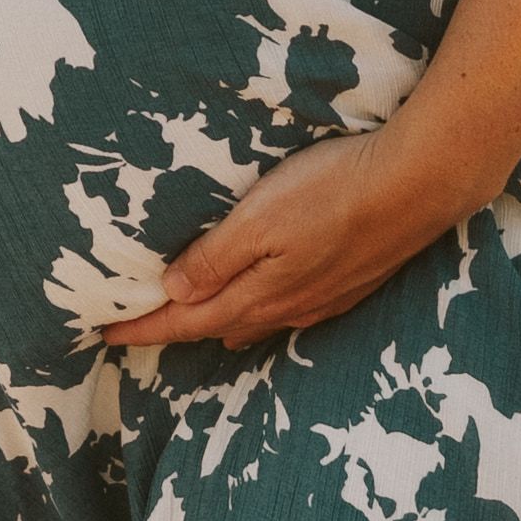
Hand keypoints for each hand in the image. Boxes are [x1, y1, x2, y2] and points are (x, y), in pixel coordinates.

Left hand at [88, 126, 490, 355]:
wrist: (419, 186)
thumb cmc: (333, 192)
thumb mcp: (259, 220)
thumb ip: (215, 259)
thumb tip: (172, 294)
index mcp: (258, 294)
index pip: (185, 320)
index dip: (142, 328)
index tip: (102, 334)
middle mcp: (287, 306)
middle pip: (217, 326)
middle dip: (175, 328)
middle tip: (137, 325)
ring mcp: (321, 298)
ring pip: (255, 321)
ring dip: (217, 321)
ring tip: (190, 317)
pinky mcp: (348, 283)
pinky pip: (288, 310)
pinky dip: (258, 310)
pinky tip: (261, 301)